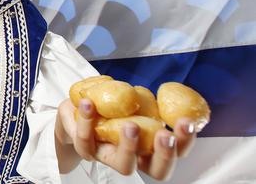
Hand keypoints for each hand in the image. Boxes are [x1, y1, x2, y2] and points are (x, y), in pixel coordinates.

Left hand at [56, 98, 197, 180]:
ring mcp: (111, 157)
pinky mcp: (87, 150)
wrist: (74, 114)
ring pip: (125, 165)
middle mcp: (135, 158)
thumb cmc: (108, 109)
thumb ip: (145, 99)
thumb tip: (165, 92)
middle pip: (159, 171)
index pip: (177, 152)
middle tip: (164, 134)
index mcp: (150, 146)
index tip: (188, 121)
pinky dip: (87, 121)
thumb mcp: (128, 101)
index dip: (186, 140)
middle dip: (166, 154)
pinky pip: (87, 141)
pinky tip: (88, 103)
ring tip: (130, 124)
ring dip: (130, 146)